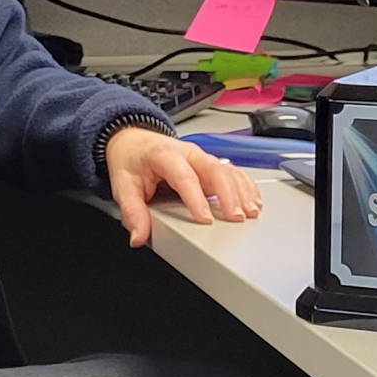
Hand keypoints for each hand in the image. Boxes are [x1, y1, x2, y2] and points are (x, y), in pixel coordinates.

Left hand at [105, 127, 263, 247]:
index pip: (184, 176)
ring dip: (241, 191)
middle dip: (228, 194)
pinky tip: (253, 201)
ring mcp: (201, 157)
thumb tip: (139, 235)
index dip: (196, 198)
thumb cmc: (132, 160)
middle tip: (235, 218)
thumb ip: (132, 211)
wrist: (134, 141)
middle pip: (213, 169)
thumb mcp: (123, 185)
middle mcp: (187, 153)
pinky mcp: (210, 164)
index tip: (205, 219)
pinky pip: (233, 172)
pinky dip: (246, 186)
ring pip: (227, 170)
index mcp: (164, 155)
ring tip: (250, 212)